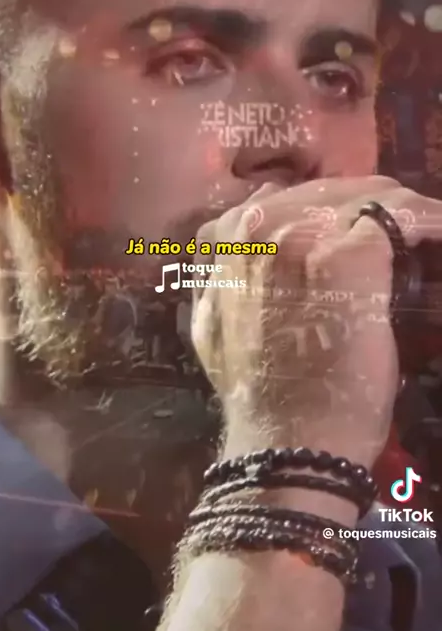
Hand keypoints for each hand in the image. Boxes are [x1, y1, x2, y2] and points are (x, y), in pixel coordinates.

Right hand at [192, 177, 441, 467]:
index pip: (290, 198)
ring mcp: (303, 238)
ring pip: (370, 196)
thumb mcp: (212, 326)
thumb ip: (222, 278)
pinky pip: (400, 218)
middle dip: (370, 204)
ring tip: (430, 227)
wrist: (285, 441)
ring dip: (403, 210)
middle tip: (405, 225)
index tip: (360, 230)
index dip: (332, 212)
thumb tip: (234, 248)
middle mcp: (259, 225)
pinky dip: (430, 222)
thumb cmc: (256, 393)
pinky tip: (441, 232)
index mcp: (226, 239)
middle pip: (333, 189)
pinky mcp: (350, 259)